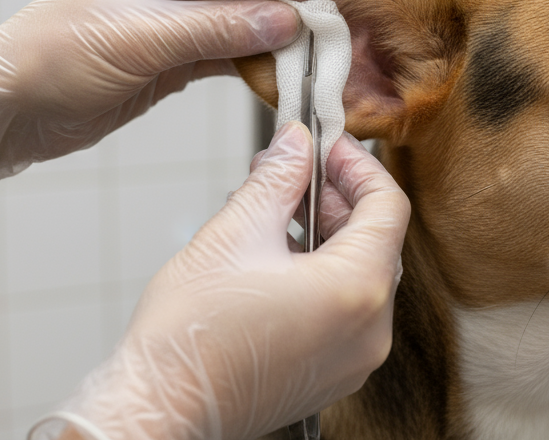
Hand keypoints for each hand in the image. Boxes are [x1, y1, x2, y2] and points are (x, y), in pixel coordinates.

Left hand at [0, 0, 300, 210]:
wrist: (4, 114)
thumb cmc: (49, 59)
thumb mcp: (138, 39)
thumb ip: (215, 29)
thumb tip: (284, 19)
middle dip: (283, 2)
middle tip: (332, 19)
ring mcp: (170, 20)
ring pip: (238, 22)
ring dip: (272, 37)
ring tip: (318, 49)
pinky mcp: (171, 59)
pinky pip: (225, 55)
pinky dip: (253, 64)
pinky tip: (283, 71)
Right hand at [29, 123, 410, 439]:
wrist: (160, 407)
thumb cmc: (191, 335)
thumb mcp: (235, 232)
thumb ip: (277, 178)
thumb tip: (295, 142)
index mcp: (356, 290)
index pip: (387, 206)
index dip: (357, 165)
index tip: (326, 146)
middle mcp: (369, 331)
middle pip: (377, 241)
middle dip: (336, 198)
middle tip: (294, 171)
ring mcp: (353, 360)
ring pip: (359, 275)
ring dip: (325, 235)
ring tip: (274, 210)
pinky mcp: (330, 375)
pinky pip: (344, 310)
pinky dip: (321, 274)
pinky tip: (276, 256)